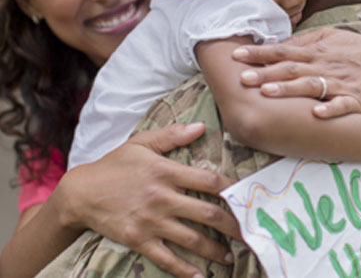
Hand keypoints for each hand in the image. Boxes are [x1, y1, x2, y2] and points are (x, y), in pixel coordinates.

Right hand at [58, 123, 239, 277]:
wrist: (79, 193)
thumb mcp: (141, 143)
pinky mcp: (138, 240)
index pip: (209, 181)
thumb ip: (172, 136)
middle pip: (208, 213)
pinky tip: (201, 276)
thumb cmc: (114, 165)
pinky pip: (166, 258)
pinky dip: (184, 270)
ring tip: (232, 256)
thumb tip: (201, 126)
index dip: (233, 189)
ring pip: (192, 238)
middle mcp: (163, 198)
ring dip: (215, 249)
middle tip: (252, 233)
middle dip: (234, 225)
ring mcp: (151, 221)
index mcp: (167, 172)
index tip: (250, 197)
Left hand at [233, 27, 360, 117]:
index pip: (283, 51)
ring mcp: (342, 83)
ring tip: (268, 92)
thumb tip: (277, 46)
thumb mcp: (332, 37)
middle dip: (266, 73)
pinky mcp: (359, 99)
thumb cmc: (359, 50)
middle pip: (292, 69)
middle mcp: (326, 66)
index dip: (259, 54)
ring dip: (289, 89)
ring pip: (312, 85)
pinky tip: (316, 114)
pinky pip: (343, 105)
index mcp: (317, 52)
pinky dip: (330, 109)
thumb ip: (305, 42)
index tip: (236, 56)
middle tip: (241, 78)